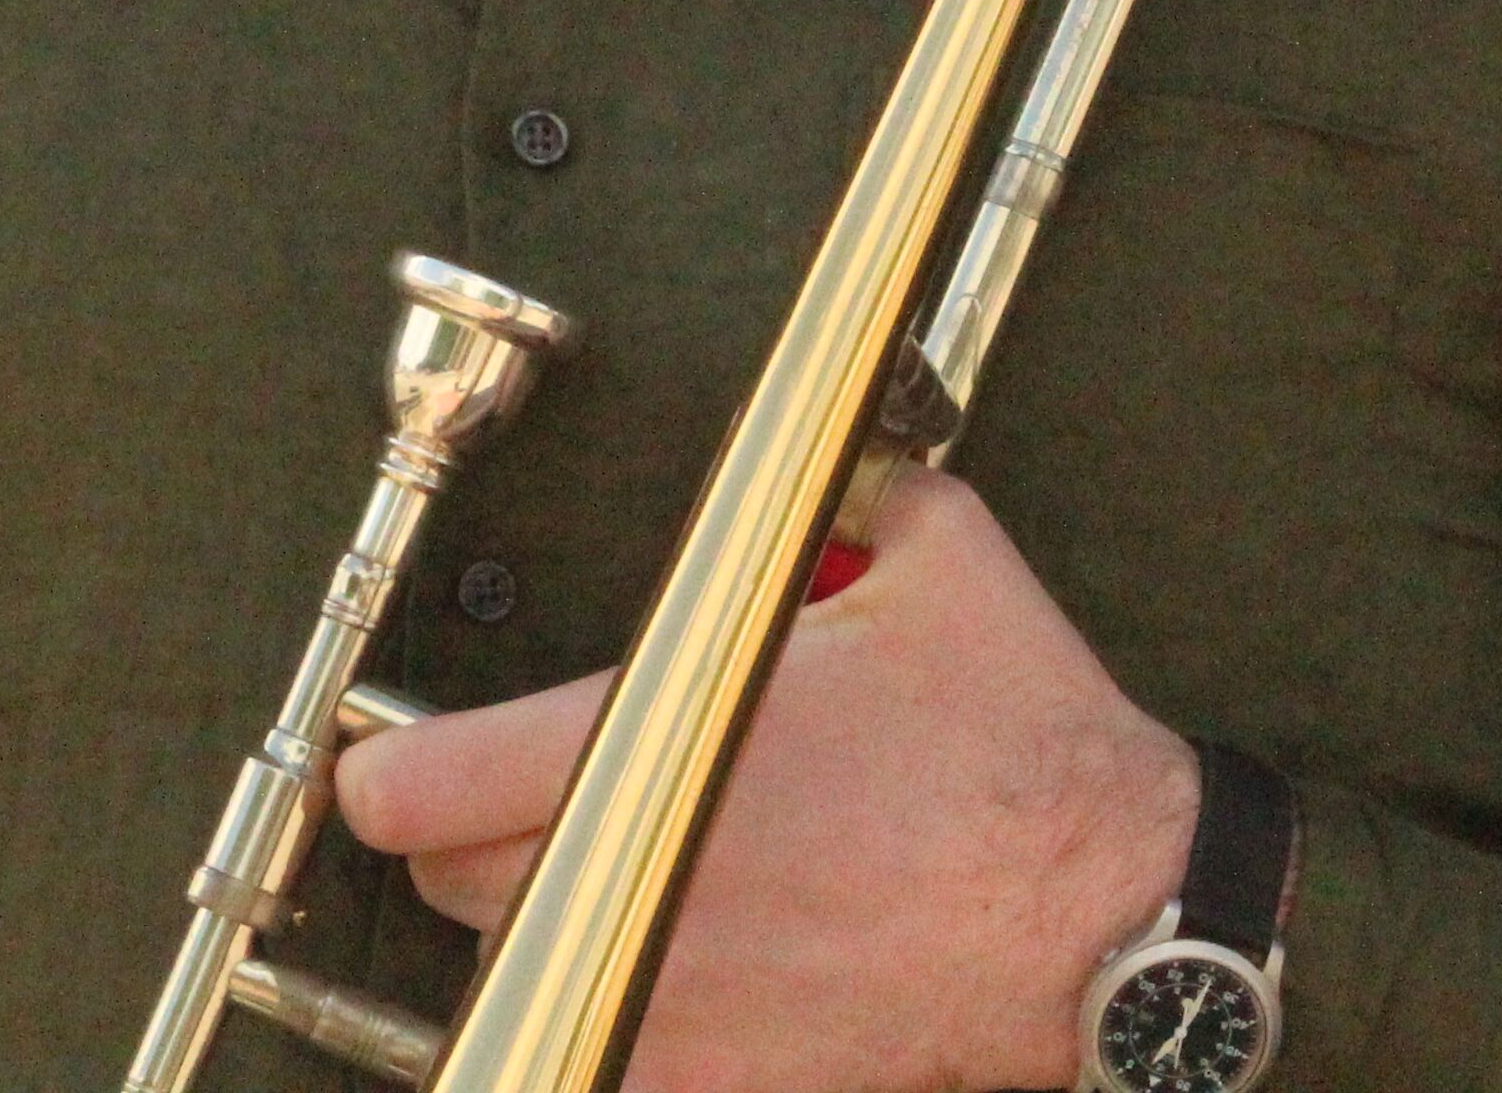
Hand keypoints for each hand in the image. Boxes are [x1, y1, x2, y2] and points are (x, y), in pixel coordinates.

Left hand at [329, 469, 1194, 1092]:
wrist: (1115, 912)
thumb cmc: (1027, 743)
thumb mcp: (942, 557)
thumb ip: (859, 498)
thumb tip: (847, 469)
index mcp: (660, 739)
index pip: (420, 785)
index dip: (386, 771)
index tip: (396, 762)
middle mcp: (643, 871)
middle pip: (449, 883)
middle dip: (467, 838)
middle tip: (516, 804)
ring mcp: (678, 991)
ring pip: (519, 974)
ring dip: (536, 928)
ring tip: (600, 885)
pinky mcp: (733, 1078)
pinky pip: (608, 1060)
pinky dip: (611, 1026)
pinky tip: (660, 982)